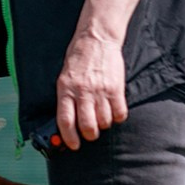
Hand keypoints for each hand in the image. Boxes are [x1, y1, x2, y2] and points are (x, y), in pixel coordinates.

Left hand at [52, 31, 128, 149]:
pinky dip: (118, 117)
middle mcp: (82, 92)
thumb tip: (68, 122)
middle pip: (87, 126)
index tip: (73, 145)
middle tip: (91, 133)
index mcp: (65, 90)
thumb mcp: (64, 77)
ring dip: (104, 125)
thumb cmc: (79, 59)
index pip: (65, 121)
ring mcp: (100, 91)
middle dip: (90, 135)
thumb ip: (66, 98)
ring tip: (102, 117)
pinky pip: (119, 113)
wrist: (96, 39)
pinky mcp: (116, 88)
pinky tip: (114, 111)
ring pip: (104, 122)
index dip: (69, 137)